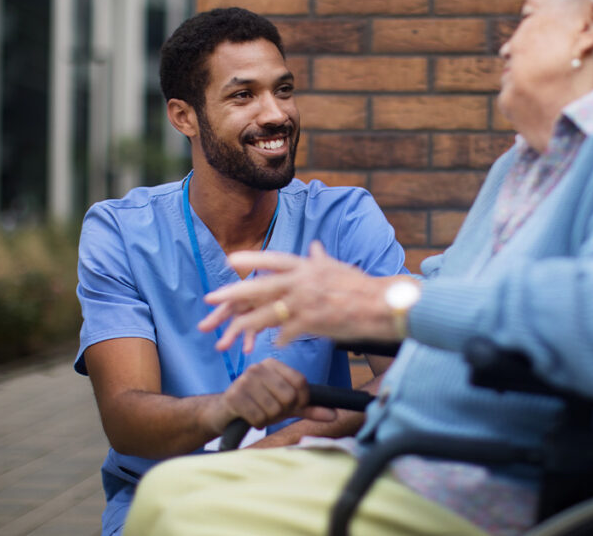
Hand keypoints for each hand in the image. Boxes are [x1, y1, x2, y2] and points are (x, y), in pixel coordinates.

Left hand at [199, 242, 400, 352]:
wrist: (382, 304)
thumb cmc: (362, 287)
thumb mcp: (339, 268)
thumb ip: (321, 259)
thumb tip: (315, 246)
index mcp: (308, 266)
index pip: (274, 259)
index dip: (252, 259)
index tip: (231, 260)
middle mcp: (303, 281)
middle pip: (259, 287)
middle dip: (231, 295)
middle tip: (210, 300)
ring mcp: (306, 302)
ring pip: (265, 314)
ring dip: (243, 327)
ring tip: (226, 337)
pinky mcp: (312, 322)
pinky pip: (286, 333)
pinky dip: (278, 340)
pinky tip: (271, 346)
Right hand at [209, 358, 335, 433]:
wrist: (224, 411)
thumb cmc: (258, 404)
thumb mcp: (286, 405)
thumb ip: (309, 408)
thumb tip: (334, 414)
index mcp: (273, 364)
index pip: (300, 381)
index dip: (302, 399)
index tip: (294, 406)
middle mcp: (258, 367)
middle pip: (288, 396)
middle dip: (283, 410)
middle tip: (272, 411)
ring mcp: (244, 380)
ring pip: (273, 408)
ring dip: (268, 418)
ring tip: (260, 413)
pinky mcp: (233, 396)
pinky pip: (258, 417)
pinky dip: (257, 423)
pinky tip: (250, 418)